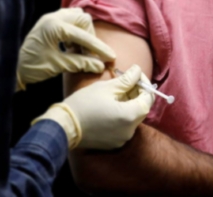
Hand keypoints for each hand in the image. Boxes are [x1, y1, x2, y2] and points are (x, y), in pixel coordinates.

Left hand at [18, 8, 115, 89]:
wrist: (10, 67)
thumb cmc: (32, 67)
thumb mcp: (58, 65)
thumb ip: (81, 63)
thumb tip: (100, 65)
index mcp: (54, 27)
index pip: (84, 35)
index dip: (99, 48)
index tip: (110, 57)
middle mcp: (53, 17)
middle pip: (83, 19)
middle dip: (90, 36)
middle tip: (89, 53)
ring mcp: (49, 17)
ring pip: (77, 16)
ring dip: (83, 31)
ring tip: (80, 49)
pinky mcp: (48, 22)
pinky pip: (68, 19)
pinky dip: (75, 30)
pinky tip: (72, 44)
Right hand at [36, 64, 154, 149]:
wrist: (63, 126)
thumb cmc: (84, 104)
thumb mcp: (106, 87)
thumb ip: (127, 79)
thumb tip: (138, 70)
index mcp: (130, 116)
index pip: (149, 98)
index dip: (144, 84)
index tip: (135, 75)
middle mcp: (130, 130)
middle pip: (142, 108)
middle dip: (137, 94)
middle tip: (125, 82)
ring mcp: (122, 139)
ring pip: (133, 117)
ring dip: (129, 104)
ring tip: (116, 93)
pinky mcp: (114, 143)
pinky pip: (124, 126)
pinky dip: (122, 115)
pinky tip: (110, 106)